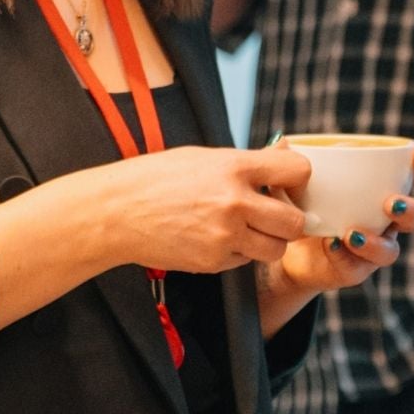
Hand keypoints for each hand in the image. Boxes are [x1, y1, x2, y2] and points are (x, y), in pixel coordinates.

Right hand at [103, 140, 315, 271]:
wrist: (115, 212)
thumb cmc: (156, 178)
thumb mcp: (203, 156)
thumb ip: (247, 160)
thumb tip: (285, 152)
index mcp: (233, 167)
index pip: (298, 170)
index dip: (298, 178)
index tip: (289, 183)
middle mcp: (234, 202)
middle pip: (295, 222)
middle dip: (289, 219)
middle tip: (274, 214)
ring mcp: (225, 236)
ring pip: (276, 249)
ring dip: (269, 241)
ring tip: (247, 229)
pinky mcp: (213, 261)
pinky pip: (246, 261)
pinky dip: (240, 253)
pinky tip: (218, 238)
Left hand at [272, 146, 413, 298]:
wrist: (282, 243)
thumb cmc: (298, 200)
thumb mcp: (293, 177)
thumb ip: (292, 159)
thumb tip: (284, 142)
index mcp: (383, 186)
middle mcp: (387, 218)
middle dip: (412, 210)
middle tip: (391, 204)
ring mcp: (374, 246)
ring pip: (392, 250)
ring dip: (378, 243)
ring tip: (353, 234)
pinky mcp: (355, 270)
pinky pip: (359, 268)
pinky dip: (346, 257)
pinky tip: (331, 245)